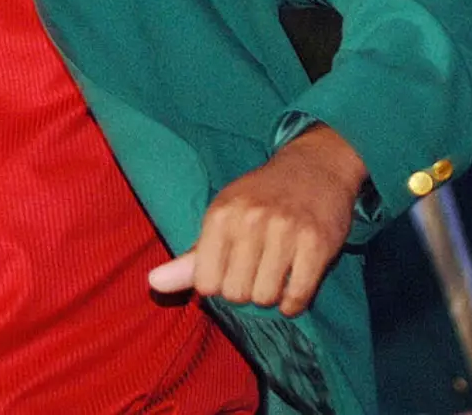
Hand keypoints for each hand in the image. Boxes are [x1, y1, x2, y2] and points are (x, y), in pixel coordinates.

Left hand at [148, 124, 365, 316]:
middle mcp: (251, 221)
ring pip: (266, 297)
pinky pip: (298, 295)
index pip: (205, 282)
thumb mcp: (220, 217)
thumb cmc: (259, 199)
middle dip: (244, 291)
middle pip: (236, 293)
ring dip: (270, 295)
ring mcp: (286, 232)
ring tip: (273, 273)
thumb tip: (154, 283)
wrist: (313, 170)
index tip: (226, 271)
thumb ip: (190, 258)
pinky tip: (291, 285)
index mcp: (221, 215)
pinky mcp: (317, 245)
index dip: (216, 285)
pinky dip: (293, 302)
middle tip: (253, 270)